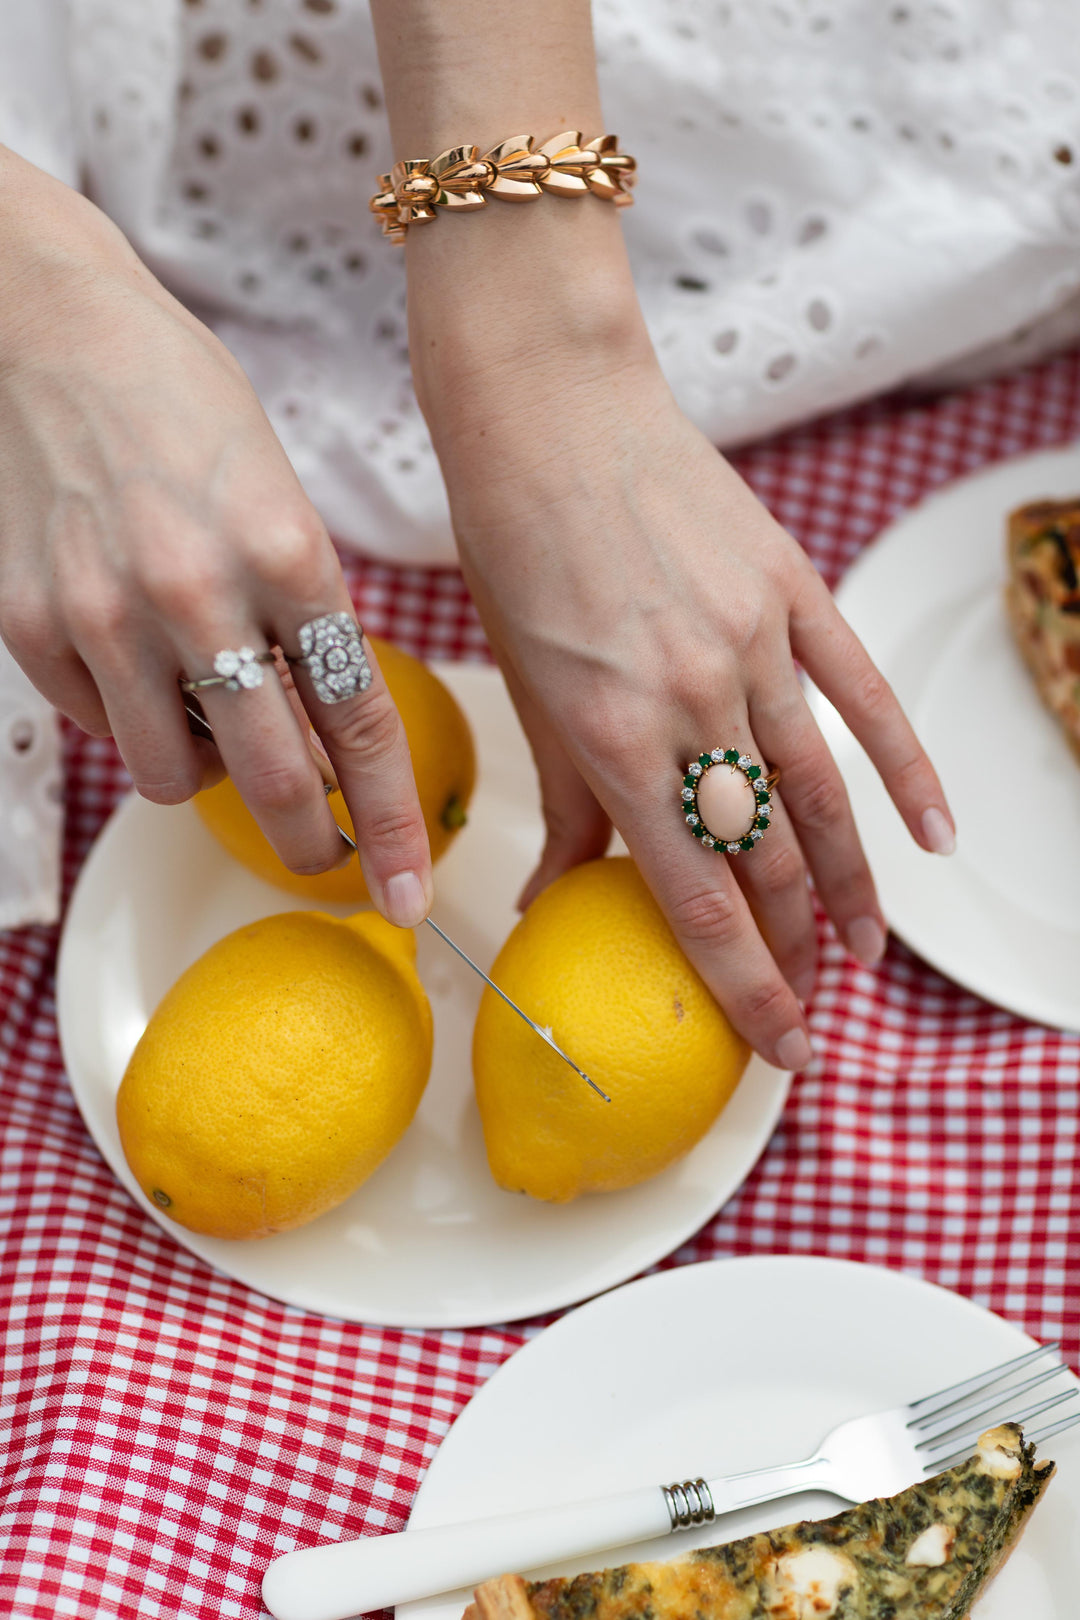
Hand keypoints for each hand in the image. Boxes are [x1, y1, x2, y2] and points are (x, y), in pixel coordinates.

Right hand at [0, 149, 430, 925]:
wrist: (46, 328)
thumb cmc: (184, 407)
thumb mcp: (280, 498)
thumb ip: (306, 615)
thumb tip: (318, 736)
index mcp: (288, 553)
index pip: (359, 723)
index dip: (393, 822)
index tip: (410, 889)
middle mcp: (198, 594)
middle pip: (274, 782)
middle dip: (311, 845)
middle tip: (326, 858)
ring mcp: (105, 615)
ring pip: (173, 779)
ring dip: (208, 773)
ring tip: (212, 714)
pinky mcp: (30, 627)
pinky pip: (103, 731)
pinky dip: (136, 722)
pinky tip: (140, 663)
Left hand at [409, 209, 954, 1067]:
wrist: (552, 413)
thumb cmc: (515, 553)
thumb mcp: (524, 689)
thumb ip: (563, 805)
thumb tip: (555, 901)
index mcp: (613, 737)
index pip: (694, 897)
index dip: (744, 984)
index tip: (777, 1045)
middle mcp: (693, 702)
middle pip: (765, 860)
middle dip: (795, 951)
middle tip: (812, 1008)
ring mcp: (752, 645)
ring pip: (820, 794)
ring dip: (851, 886)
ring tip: (868, 951)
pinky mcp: (790, 592)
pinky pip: (862, 696)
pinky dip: (903, 768)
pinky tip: (933, 834)